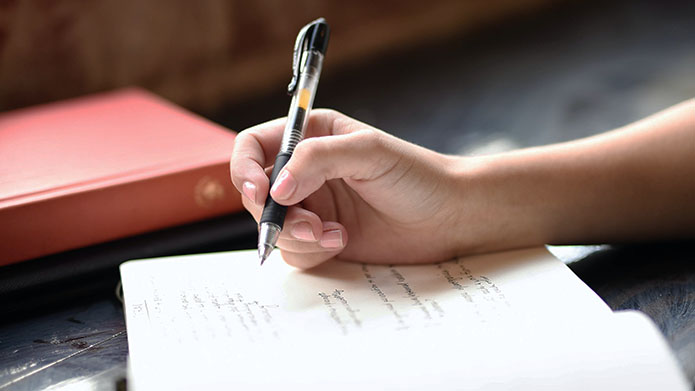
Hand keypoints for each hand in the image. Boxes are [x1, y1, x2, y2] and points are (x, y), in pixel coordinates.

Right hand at [230, 109, 469, 268]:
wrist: (449, 217)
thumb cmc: (417, 175)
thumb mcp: (369, 152)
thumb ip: (318, 160)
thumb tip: (275, 189)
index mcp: (311, 137)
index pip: (253, 147)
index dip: (244, 169)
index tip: (259, 192)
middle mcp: (305, 171)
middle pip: (256, 194)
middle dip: (275, 214)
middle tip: (308, 224)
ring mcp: (312, 207)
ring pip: (272, 227)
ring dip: (296, 236)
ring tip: (334, 235)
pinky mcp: (321, 238)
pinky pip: (293, 252)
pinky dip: (312, 252)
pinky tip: (342, 242)